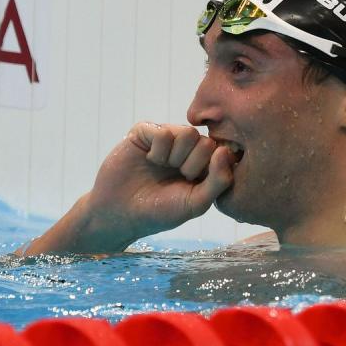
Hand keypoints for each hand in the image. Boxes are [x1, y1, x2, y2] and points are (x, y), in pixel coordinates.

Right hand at [80, 122, 234, 248]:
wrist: (119, 213)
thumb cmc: (159, 211)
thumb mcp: (195, 203)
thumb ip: (219, 181)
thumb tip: (225, 151)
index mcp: (203, 164)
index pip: (221, 153)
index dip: (209, 170)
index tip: (193, 184)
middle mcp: (187, 149)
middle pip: (206, 142)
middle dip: (192, 165)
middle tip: (177, 176)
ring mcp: (167, 138)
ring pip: (188, 133)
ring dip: (175, 157)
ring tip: (163, 167)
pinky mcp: (146, 131)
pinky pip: (163, 132)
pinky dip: (158, 150)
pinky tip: (149, 159)